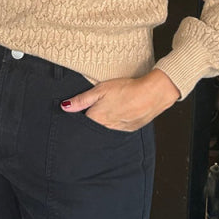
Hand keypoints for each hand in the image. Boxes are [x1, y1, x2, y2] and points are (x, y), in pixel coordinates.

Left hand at [61, 69, 179, 131]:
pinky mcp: (131, 129)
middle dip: (92, 122)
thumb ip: (81, 100)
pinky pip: (119, 128)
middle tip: (97, 109)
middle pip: (94, 128)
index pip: (82, 123)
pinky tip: (121, 113)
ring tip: (110, 109)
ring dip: (105, 123)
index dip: (79, 117)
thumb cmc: (127, 89)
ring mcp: (120, 129)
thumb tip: (64, 107)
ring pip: (106, 129)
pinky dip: (118, 122)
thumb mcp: (100, 90)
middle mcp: (107, 127)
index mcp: (97, 118)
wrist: (153, 93)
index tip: (78, 112)